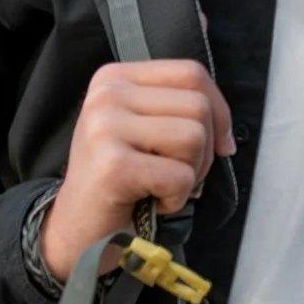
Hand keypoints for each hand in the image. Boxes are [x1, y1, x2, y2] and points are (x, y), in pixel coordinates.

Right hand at [39, 60, 234, 282]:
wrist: (77, 230)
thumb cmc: (119, 181)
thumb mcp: (142, 129)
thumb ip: (177, 110)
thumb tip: (226, 129)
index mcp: (115, 78)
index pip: (191, 73)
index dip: (218, 109)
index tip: (219, 143)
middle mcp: (106, 94)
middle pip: (198, 106)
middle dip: (204, 149)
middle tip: (175, 173)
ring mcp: (106, 127)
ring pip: (194, 137)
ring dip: (190, 173)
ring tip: (160, 185)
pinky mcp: (114, 164)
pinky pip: (180, 176)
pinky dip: (176, 198)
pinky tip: (150, 201)